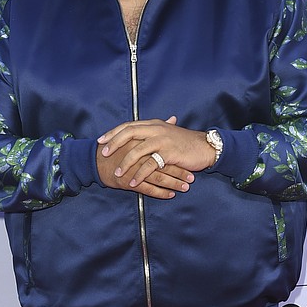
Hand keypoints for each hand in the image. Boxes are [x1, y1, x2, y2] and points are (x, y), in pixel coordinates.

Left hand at [98, 117, 216, 189]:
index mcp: (153, 124)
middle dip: (114, 144)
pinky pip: (150, 165)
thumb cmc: (185, 143)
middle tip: (105, 154)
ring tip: (117, 173)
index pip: (129, 125)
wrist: (205, 147)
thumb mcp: (167, 133)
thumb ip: (152, 133)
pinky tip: (133, 182)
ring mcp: (162, 140)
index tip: (102, 141)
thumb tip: (137, 134)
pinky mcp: (169, 153)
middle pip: (129, 133)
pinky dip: (140, 175)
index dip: (114, 133)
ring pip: (138, 150)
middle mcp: (156, 129)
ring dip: (126, 163)